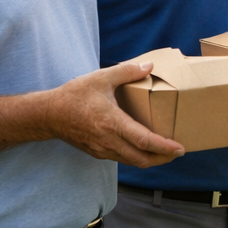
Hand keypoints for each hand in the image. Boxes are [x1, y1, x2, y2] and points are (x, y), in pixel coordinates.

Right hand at [45, 61, 184, 167]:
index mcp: (112, 123)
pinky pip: (121, 159)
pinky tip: (141, 148)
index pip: (144, 141)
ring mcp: (102, 150)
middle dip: (163, 158)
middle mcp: (109, 141)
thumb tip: (149, 66)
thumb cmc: (74, 95)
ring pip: (132, 162)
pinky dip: (135, 157)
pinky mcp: (97, 153)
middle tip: (177, 152)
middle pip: (142, 159)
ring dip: (150, 159)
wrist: (48, 114)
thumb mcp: (101, 78)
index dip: (164, 147)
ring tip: (164, 152)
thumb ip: (127, 71)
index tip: (179, 148)